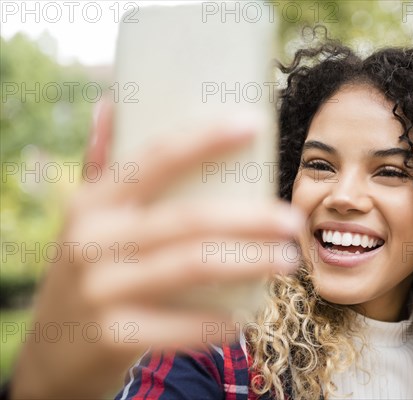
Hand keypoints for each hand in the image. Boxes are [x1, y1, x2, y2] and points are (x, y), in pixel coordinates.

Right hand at [10, 101, 303, 398]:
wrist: (55, 350)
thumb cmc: (91, 270)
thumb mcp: (88, 218)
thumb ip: (103, 164)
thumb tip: (112, 103)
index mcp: (95, 201)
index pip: (156, 158)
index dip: (205, 138)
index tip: (253, 123)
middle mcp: (94, 239)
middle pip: (189, 218)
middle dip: (251, 217)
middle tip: (292, 220)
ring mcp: (101, 289)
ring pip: (193, 266)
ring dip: (250, 262)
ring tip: (288, 259)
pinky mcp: (112, 336)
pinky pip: (180, 327)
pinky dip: (218, 324)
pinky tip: (244, 319)